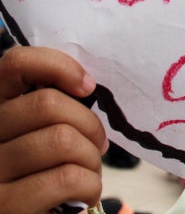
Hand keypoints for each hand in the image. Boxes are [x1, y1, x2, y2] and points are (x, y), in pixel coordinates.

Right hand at [0, 46, 106, 212]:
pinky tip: (84, 193)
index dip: (59, 67)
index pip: (16, 64)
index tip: (86, 86)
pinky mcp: (6, 206)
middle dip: (89, 125)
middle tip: (96, 145)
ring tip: (88, 171)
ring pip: (62, 140)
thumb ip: (55, 108)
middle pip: (48, 104)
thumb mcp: (45, 132)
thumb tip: (85, 84)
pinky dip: (90, 184)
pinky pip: (67, 177)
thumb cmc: (49, 174)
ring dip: (91, 158)